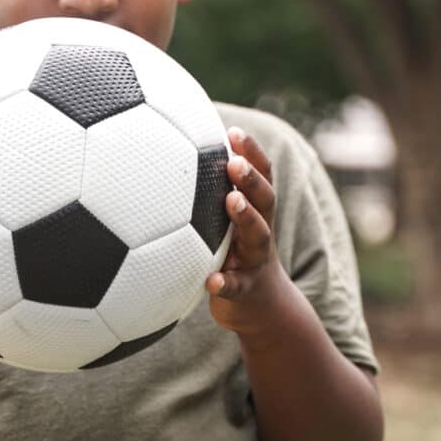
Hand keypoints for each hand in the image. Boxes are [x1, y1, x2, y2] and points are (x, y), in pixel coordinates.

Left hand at [206, 126, 286, 334]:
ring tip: (232, 201)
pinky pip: (236, 286)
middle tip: (234, 162)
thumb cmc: (235, 254)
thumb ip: (211, 195)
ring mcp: (255, 260)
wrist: (263, 309)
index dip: (251, 152)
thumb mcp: (229, 224)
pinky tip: (210, 281)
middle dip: (251, 178)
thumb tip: (175, 155)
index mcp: (256, 211)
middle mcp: (260, 230)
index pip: (260, 175)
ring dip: (246, 217)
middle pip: (265, 199)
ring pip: (258, 236)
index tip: (233, 131)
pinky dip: (225, 283)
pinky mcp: (246, 290)